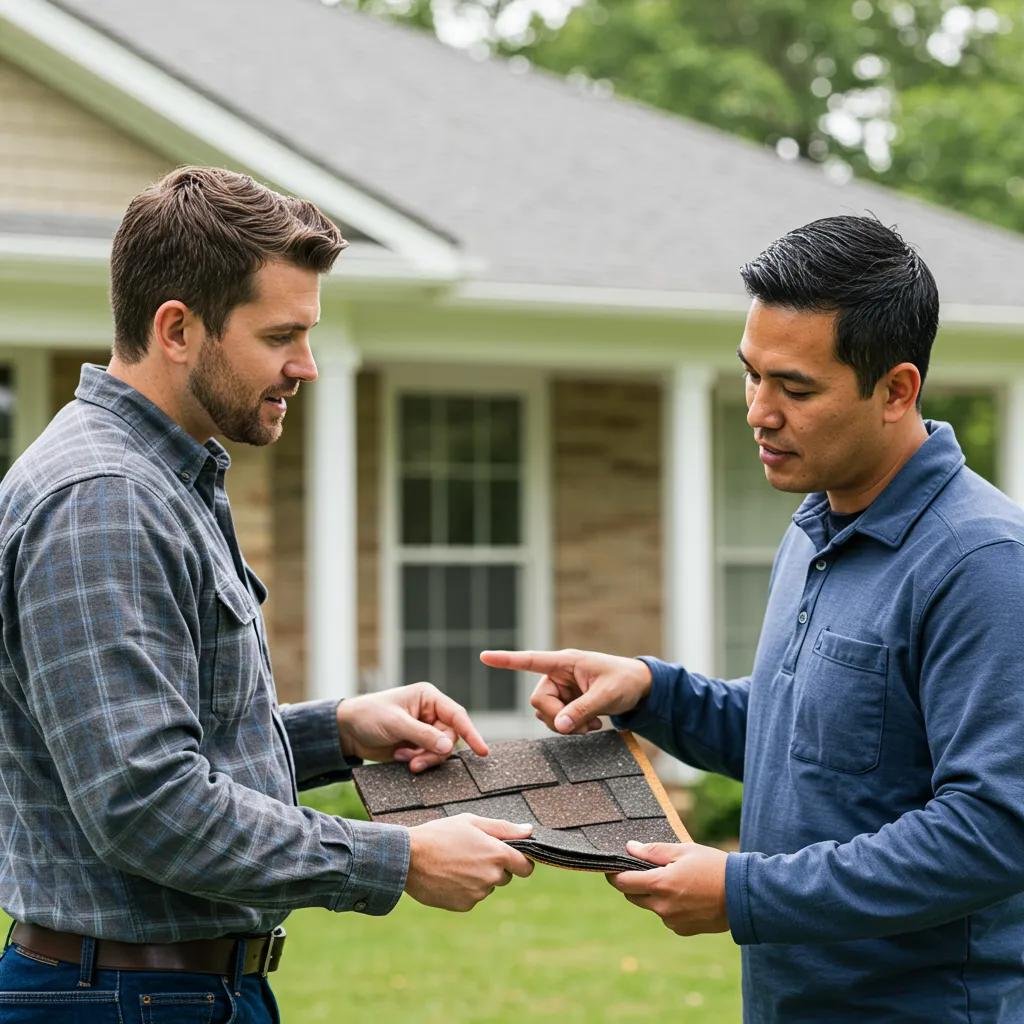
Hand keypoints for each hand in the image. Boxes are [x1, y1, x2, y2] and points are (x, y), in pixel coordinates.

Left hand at [336, 682, 487, 770]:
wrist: (347, 731)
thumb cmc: (369, 716)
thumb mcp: (396, 723)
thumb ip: (423, 735)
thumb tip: (449, 748)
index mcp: (428, 698)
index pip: (457, 715)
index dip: (472, 733)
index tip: (483, 751)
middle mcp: (430, 713)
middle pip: (450, 738)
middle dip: (434, 753)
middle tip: (415, 762)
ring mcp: (424, 730)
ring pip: (440, 751)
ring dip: (424, 759)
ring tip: (404, 759)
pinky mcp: (416, 745)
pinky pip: (428, 758)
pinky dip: (416, 761)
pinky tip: (400, 758)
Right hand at [404, 814, 534, 911]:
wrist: (409, 858)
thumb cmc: (440, 834)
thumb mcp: (471, 822)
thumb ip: (504, 828)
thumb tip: (529, 830)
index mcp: (497, 853)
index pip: (526, 867)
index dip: (521, 862)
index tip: (513, 858)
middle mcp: (491, 876)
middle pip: (504, 876)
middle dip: (494, 867)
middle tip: (471, 854)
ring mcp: (478, 893)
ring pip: (487, 887)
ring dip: (478, 878)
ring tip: (455, 863)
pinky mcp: (464, 905)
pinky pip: (472, 897)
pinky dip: (464, 889)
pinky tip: (448, 876)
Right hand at [479, 648, 652, 733]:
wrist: (640, 688)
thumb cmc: (625, 681)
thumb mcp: (607, 695)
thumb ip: (582, 710)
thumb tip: (562, 727)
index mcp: (565, 662)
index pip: (531, 660)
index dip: (507, 660)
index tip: (484, 657)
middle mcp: (558, 674)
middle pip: (539, 701)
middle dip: (557, 719)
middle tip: (581, 728)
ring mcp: (561, 689)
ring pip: (546, 714)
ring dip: (566, 725)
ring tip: (592, 725)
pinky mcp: (566, 702)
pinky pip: (557, 720)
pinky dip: (571, 727)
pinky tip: (591, 725)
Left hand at [608, 841, 728, 935]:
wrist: (744, 896)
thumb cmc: (713, 867)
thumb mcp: (683, 851)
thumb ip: (653, 851)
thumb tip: (629, 848)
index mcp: (660, 885)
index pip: (622, 883)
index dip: (614, 874)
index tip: (612, 868)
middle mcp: (662, 907)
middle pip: (633, 896)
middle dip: (634, 883)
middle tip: (648, 869)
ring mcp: (672, 921)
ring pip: (651, 906)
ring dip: (654, 895)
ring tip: (676, 880)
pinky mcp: (683, 930)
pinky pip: (666, 917)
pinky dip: (669, 906)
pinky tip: (687, 895)